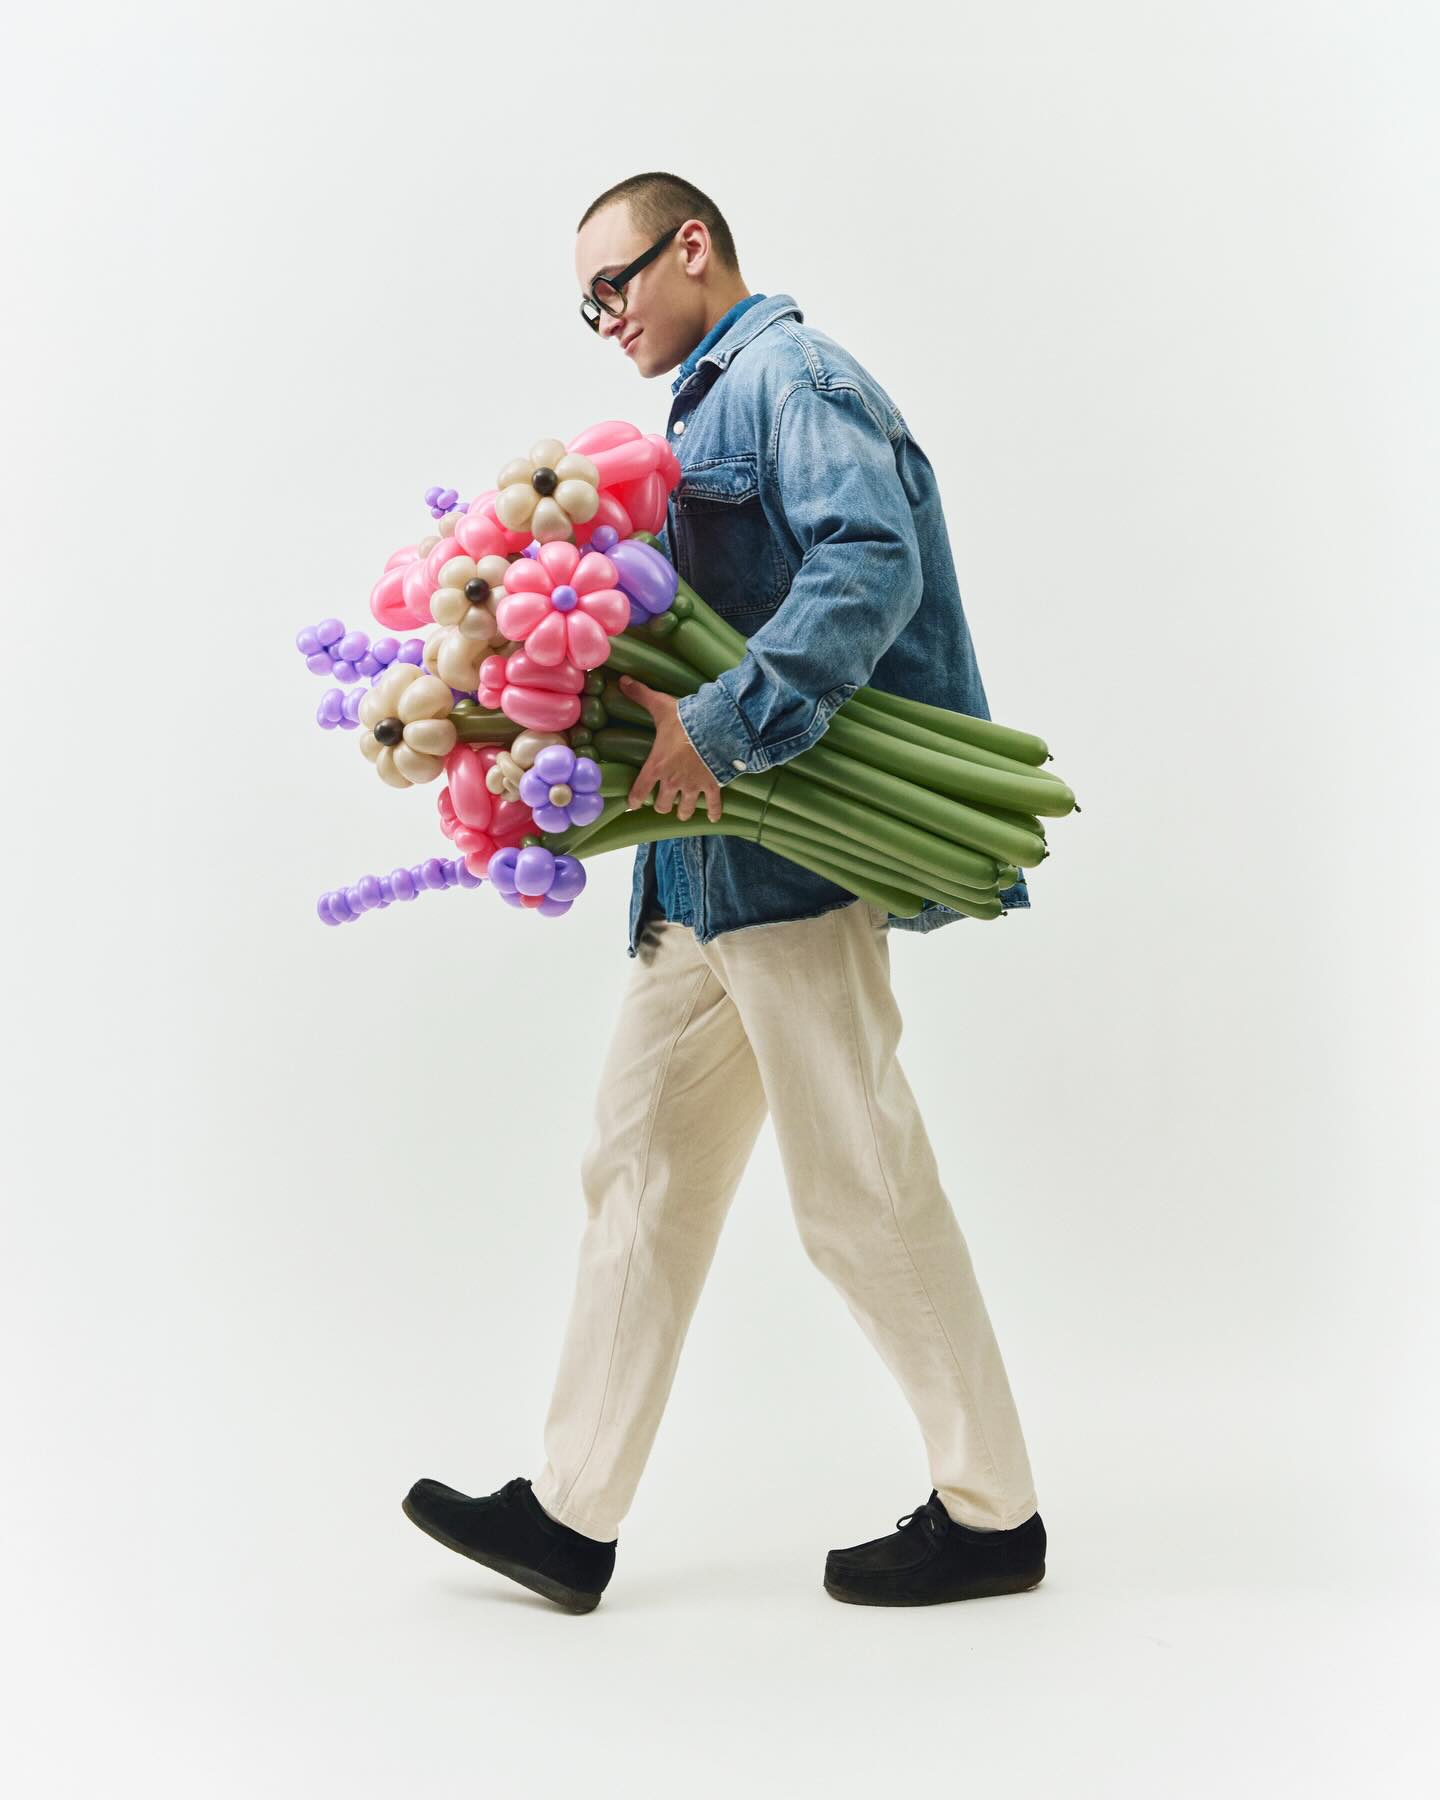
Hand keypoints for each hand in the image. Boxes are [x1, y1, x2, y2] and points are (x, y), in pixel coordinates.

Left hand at [619, 676, 723, 823]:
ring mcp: (693, 786)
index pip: (640, 790)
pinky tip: (713, 818)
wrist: (716, 729)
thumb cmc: (685, 720)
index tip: (633, 804)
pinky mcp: (712, 785)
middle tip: (663, 801)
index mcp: (657, 766)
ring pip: (685, 809)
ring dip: (684, 811)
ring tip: (684, 810)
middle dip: (662, 805)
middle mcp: (672, 781)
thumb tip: (622, 681)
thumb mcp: (661, 706)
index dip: (635, 800)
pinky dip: (714, 812)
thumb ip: (641, 695)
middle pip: (663, 805)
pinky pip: (714, 804)